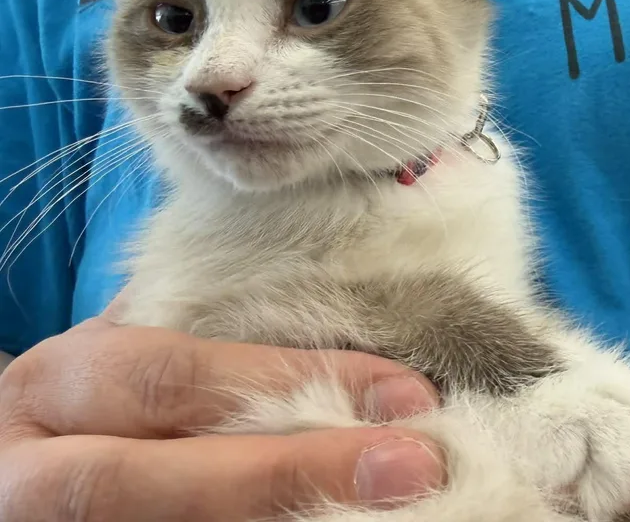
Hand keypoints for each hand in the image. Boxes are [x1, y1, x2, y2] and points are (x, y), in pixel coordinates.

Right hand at [0, 308, 443, 520]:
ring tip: (389, 509)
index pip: (181, 379)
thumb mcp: (123, 349)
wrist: (12, 460)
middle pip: (167, 482)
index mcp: (57, 386)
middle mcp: (34, 474)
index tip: (405, 393)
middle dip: (299, 472)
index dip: (290, 385)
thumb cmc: (91, 394)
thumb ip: (197, 325)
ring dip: (289, 521)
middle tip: (414, 464)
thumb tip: (335, 305)